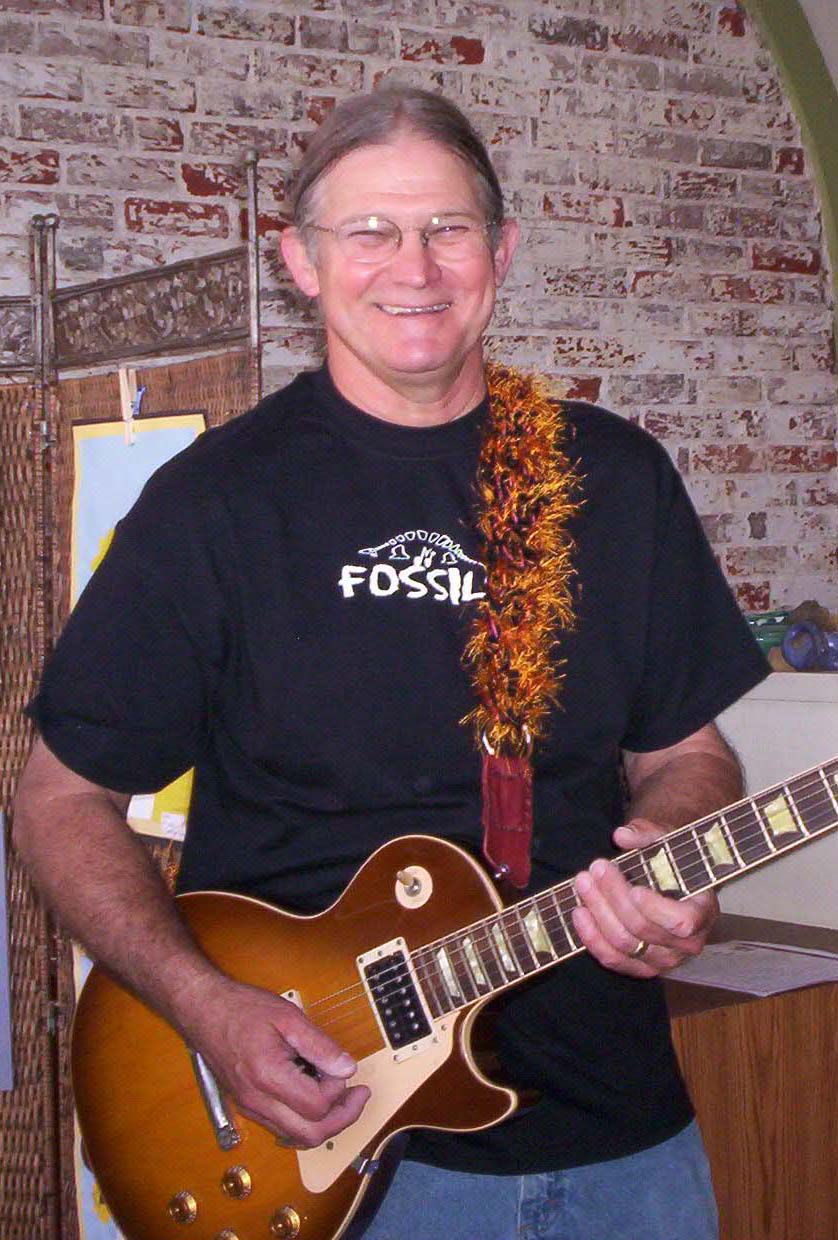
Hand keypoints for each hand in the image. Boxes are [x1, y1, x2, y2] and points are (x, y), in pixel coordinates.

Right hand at [178, 974, 369, 1147]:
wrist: (204, 1010)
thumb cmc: (242, 1008)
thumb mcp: (288, 1017)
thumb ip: (320, 1045)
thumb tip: (347, 1069)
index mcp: (268, 1077)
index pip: (317, 1106)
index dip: (338, 1089)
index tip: (340, 1066)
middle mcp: (257, 1101)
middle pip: (311, 1135)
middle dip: (342, 1118)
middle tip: (358, 1095)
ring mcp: (250, 1108)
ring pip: (297, 1138)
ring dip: (325, 1123)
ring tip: (340, 1095)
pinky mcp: (247, 1106)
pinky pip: (282, 1128)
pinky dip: (305, 1121)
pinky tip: (314, 1098)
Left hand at [571, 817, 718, 977]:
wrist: (671, 881)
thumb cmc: (671, 860)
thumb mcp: (666, 840)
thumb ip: (648, 834)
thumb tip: (622, 835)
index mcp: (703, 912)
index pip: (682, 921)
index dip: (656, 909)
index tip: (634, 889)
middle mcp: (687, 944)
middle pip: (643, 929)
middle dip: (614, 896)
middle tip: (596, 868)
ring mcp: (663, 960)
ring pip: (624, 944)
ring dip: (598, 912)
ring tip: (583, 884)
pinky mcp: (640, 967)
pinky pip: (613, 959)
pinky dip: (592, 937)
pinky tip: (579, 912)